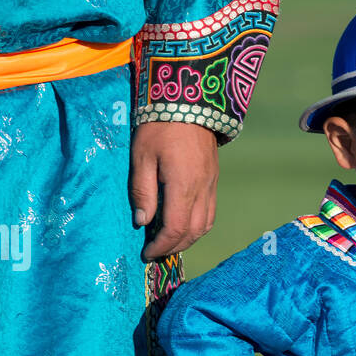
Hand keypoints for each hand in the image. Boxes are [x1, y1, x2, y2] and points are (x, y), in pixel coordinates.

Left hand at [131, 122, 219, 260]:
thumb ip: (142, 191)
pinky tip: (184, 223)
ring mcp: (211, 185)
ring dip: (188, 239)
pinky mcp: (214, 179)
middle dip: (174, 247)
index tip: (147, 254)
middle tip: (156, 252)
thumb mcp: (141, 157)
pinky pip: (210, 212)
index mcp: (182, 187)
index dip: (161, 246)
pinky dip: (198, 226)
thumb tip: (142, 221)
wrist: (190, 101)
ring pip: (206, 225)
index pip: (175, 229)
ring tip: (169, 241)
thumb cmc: (159, 127)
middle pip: (193, 232)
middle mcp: (201, 190)